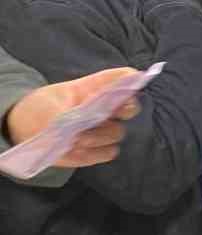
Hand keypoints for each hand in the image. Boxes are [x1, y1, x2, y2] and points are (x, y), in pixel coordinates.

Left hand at [4, 67, 141, 167]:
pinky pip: (110, 152)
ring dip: (98, 136)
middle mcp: (102, 108)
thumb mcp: (48, 106)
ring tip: (74, 138)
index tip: (136, 78)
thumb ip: (71, 110)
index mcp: (90, 90)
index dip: (129, 79)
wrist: (27, 134)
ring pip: (117, 132)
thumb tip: (88, 119)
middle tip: (111, 113)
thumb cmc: (38, 112)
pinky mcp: (100, 149)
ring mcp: (103, 129)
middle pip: (129, 106)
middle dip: (126, 109)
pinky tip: (78, 149)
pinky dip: (96, 152)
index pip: (116, 80)